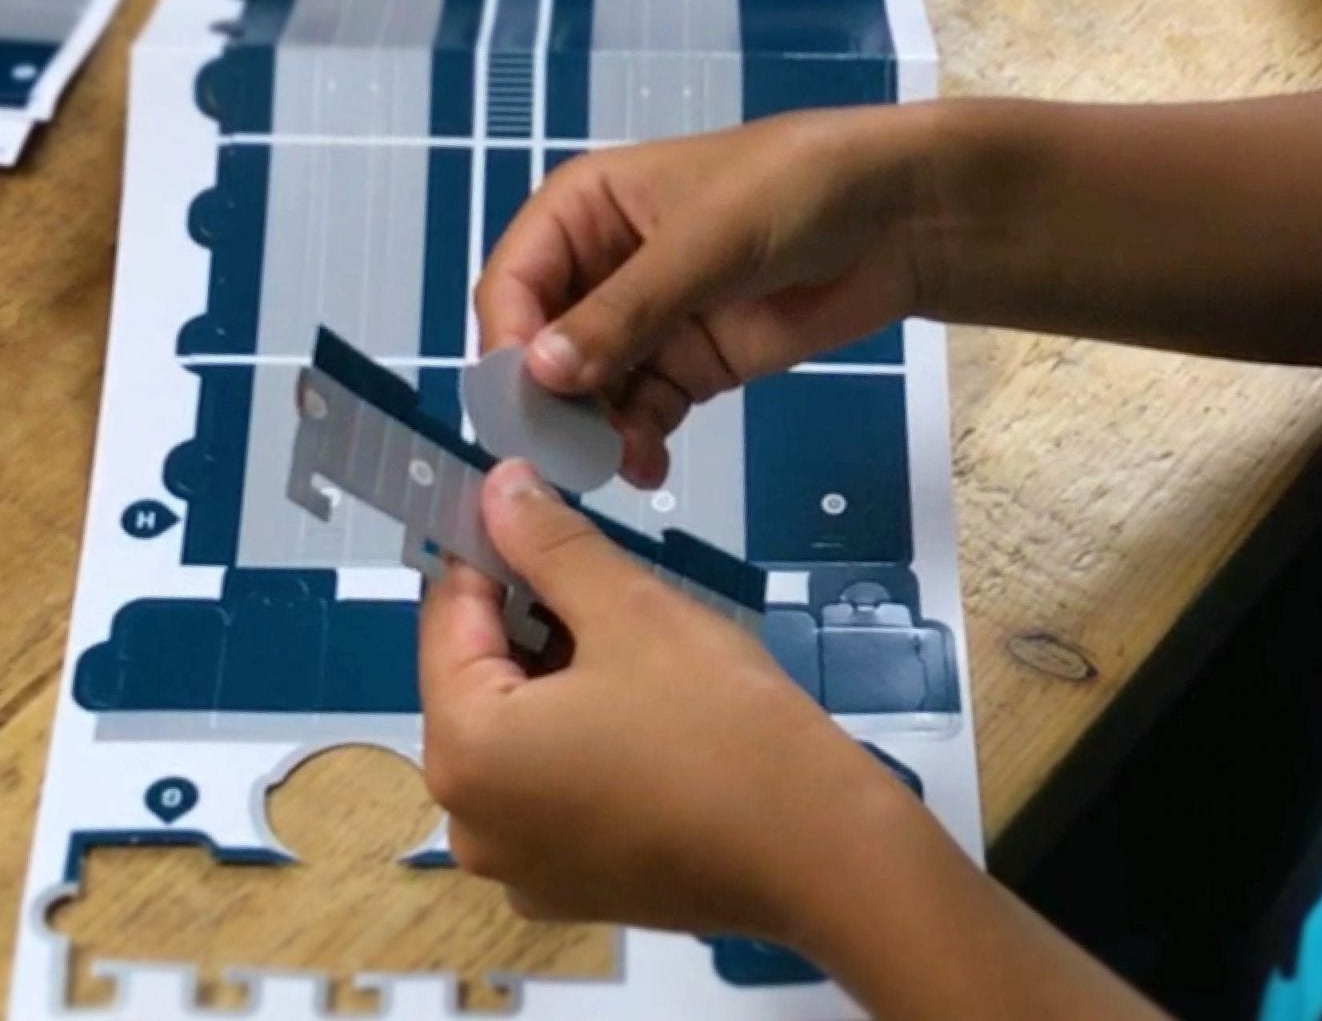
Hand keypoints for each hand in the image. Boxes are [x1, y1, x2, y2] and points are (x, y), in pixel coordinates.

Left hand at [419, 462, 921, 942]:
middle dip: (534, 624)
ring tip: (644, 655)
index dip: (492, 553)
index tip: (539, 513)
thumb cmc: (721, 723)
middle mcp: (468, 823)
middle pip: (479, 685)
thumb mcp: (633, 610)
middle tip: (616, 590)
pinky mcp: (570, 891)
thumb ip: (550, 544)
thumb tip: (498, 487)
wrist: (816, 850)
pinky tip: (651, 727)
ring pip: (517, 740)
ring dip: (560, 684)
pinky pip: (551, 795)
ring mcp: (517, 869)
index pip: (448, 619)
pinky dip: (582, 749)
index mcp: (463, 752)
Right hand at [475, 107, 934, 484]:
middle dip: (548, 399)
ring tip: (621, 461)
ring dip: (593, 430)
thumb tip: (540, 374)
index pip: (512, 281)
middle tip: (568, 453)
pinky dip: (635, 440)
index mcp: (583, 208)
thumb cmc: (795, 192)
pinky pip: (639, 410)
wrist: (898, 218)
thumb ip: (626, 310)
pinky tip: (648, 464)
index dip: (507, 340)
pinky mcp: (690, 363)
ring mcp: (646, 320)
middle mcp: (600, 265)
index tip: (526, 399)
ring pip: (588, 389)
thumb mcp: (707, 241)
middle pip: (540, 345)